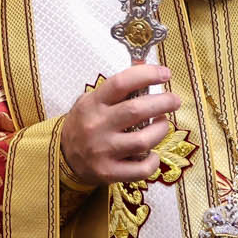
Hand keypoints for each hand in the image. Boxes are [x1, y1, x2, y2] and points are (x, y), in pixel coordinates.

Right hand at [59, 64, 179, 188]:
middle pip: (136, 110)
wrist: (63, 158)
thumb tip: (143, 64)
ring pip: (143, 140)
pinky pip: (140, 169)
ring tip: (162, 124)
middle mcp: (97, 126)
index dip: (147, 75)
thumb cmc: (84, 124)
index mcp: (93, 104)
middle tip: (174, 101)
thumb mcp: (92, 100)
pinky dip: (153, 161)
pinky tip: (153, 155)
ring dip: (160, 130)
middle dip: (163, 102)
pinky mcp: (108, 172)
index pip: (121, 83)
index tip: (165, 74)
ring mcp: (102, 151)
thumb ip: (116, 87)